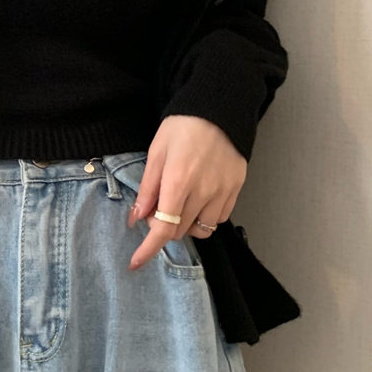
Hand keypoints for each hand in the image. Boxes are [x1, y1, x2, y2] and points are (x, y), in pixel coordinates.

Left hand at [126, 114, 246, 269]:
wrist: (219, 109)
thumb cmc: (183, 127)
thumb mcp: (156, 153)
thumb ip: (147, 189)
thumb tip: (136, 219)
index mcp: (178, 182)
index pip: (162, 229)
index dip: (147, 250)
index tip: (135, 262)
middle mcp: (203, 192)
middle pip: (179, 232)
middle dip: (162, 228)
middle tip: (155, 208)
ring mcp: (223, 192)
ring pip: (201, 230)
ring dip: (185, 226)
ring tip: (179, 205)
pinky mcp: (236, 189)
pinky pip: (219, 219)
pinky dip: (205, 218)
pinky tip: (198, 201)